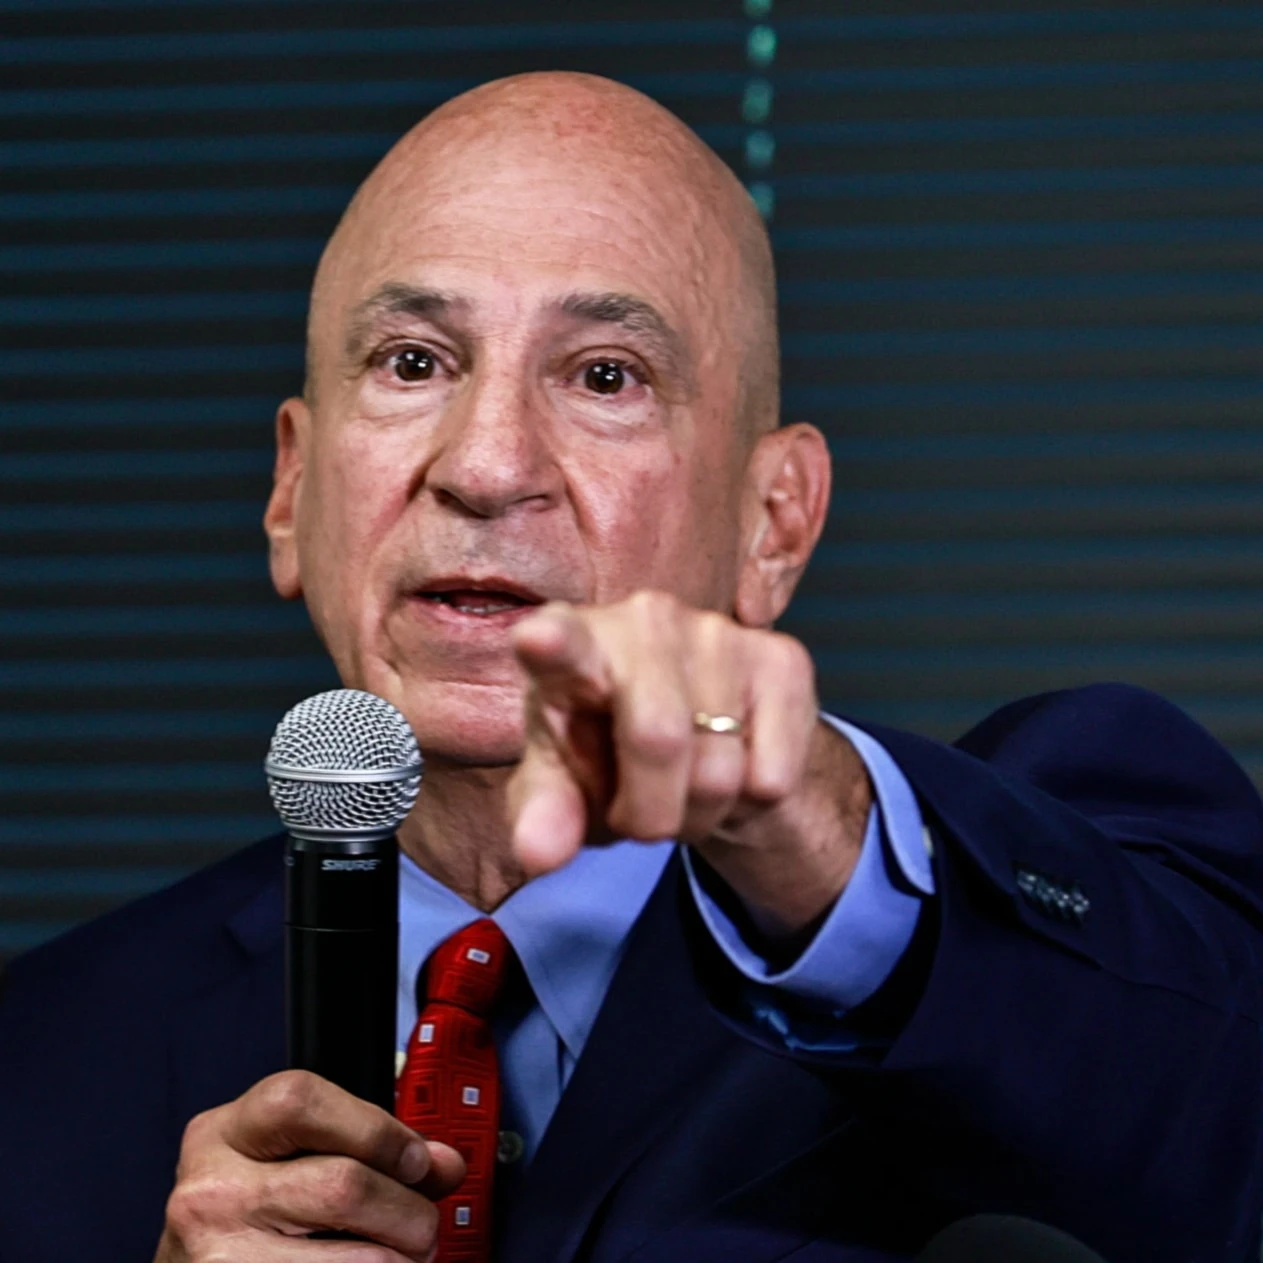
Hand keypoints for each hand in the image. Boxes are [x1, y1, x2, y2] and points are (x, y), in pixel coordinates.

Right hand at [155, 1070, 463, 1262]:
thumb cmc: (248, 1217)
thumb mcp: (287, 1163)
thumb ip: (364, 1150)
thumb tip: (444, 1164)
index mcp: (224, 1134)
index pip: (301, 1101)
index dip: (375, 1128)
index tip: (416, 1160)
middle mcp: (212, 1192)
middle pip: (342, 1185)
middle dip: (407, 1210)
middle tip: (425, 1225)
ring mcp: (218, 1257)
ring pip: (353, 1258)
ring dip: (400, 1260)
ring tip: (408, 1258)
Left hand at [508, 591, 872, 939]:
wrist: (700, 740)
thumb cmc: (609, 755)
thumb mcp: (565, 788)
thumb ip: (544, 816)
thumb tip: (537, 853)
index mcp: (571, 643)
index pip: (559, 642)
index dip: (551, 644)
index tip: (538, 640)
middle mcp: (645, 619)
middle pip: (658, 739)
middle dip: (648, 813)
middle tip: (638, 816)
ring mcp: (718, 632)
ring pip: (719, 772)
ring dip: (698, 814)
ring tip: (682, 789)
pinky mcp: (783, 660)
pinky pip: (772, 777)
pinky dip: (751, 801)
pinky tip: (734, 765)